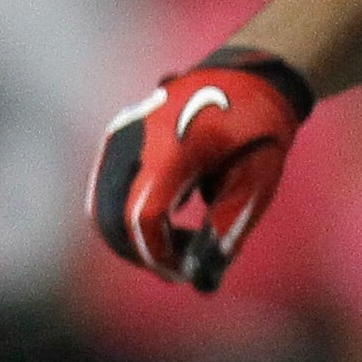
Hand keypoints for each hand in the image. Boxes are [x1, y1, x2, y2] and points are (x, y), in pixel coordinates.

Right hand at [90, 46, 312, 292]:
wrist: (247, 80)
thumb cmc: (258, 133)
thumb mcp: (255, 187)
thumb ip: (225, 233)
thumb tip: (200, 282)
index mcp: (173, 149)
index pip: (144, 216)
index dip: (160, 254)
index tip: (185, 273)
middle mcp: (135, 140)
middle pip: (111, 217)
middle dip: (140, 253)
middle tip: (178, 270)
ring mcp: (120, 138)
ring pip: (102, 207)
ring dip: (132, 238)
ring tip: (180, 245)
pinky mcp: (117, 142)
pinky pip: (108, 192)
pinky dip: (128, 217)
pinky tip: (172, 222)